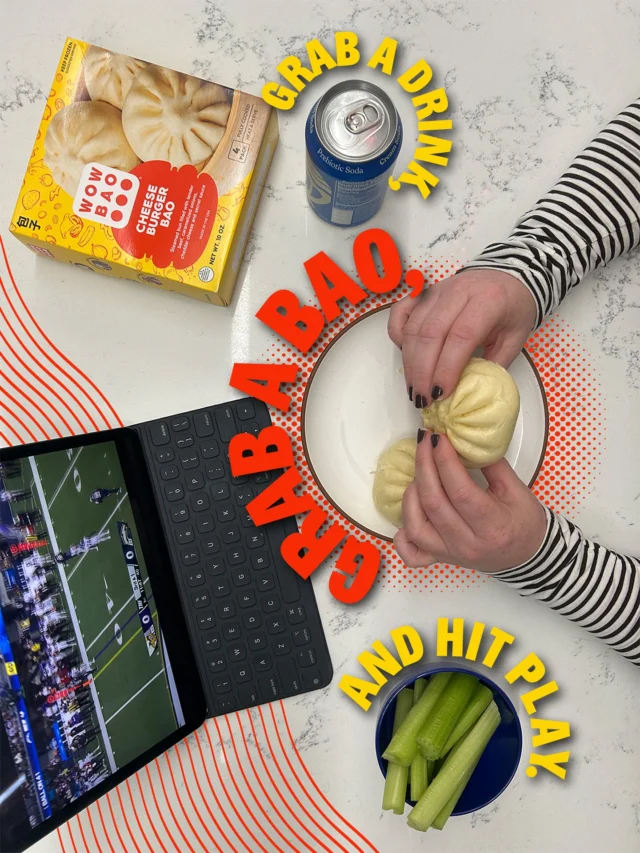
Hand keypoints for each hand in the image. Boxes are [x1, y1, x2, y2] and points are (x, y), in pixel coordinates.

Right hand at [388, 269, 536, 405]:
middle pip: (431, 333)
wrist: (507, 277)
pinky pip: (400, 314)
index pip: (461, 335)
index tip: (441, 393)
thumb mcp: (515, 339)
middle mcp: (458, 292)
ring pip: (413, 328)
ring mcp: (436, 291)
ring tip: (414, 388)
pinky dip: (397, 336)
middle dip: (423, 372)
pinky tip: (406, 356)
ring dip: (410, 362)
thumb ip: (493, 365)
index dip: (447, 367)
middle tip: (423, 398)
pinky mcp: (422, 294)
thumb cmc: (512, 309)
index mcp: (487, 301)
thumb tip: (468, 393)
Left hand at [394, 432, 546, 572]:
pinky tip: (408, 515)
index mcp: (493, 525)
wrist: (528, 556)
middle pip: (434, 503)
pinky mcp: (441, 559)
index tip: (438, 438)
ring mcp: (451, 554)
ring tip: (419, 474)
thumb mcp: (516, 490)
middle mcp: (468, 543)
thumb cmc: (524, 522)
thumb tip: (463, 440)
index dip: (444, 461)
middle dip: (424, 466)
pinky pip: (412, 553)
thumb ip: (491, 464)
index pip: (460, 490)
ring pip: (416, 525)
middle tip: (424, 442)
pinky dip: (402, 535)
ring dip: (411, 494)